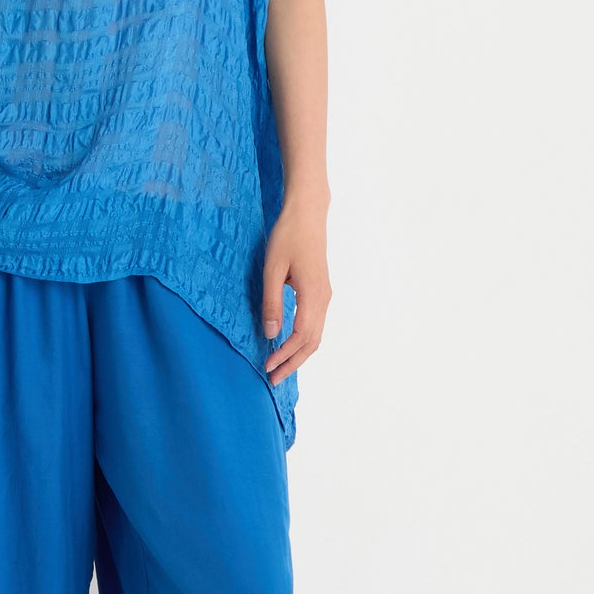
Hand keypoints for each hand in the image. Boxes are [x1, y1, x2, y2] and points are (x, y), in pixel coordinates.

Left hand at [261, 194, 330, 381]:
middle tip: (274, 379)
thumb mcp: (272, 269)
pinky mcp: (321, 292)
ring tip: (280, 367)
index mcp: (313, 294)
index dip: (285, 355)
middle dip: (293, 363)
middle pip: (313, 342)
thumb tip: (271, 334)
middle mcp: (324, 299)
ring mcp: (325, 296)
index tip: (267, 366)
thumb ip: (271, 302)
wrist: (308, 214)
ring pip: (316, 335)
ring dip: (299, 354)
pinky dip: (304, 341)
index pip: (301, 336)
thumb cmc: (288, 236)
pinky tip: (289, 345)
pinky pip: (316, 324)